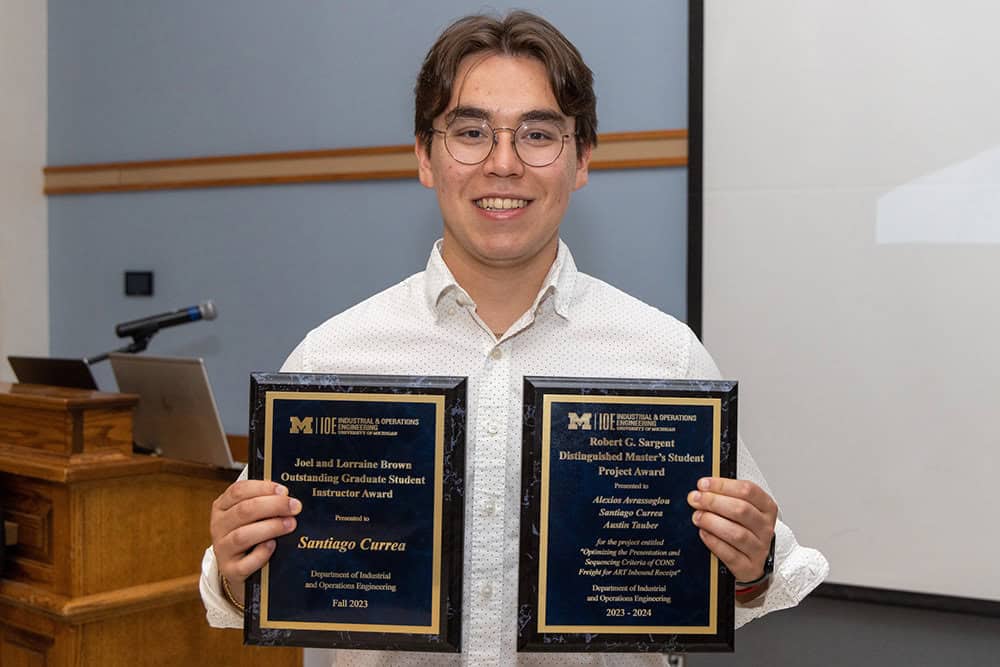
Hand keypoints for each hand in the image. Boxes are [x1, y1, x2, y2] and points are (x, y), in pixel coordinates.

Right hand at [210, 480, 301, 604]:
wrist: (237, 566)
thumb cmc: (249, 532)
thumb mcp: (250, 514)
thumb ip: (264, 502)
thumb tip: (289, 498)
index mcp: (222, 507)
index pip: (238, 491)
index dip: (262, 488)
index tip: (284, 490)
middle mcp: (219, 526)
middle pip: (243, 511)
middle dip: (273, 505)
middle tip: (295, 506)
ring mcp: (222, 549)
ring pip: (243, 536)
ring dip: (270, 527)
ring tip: (290, 524)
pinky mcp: (230, 570)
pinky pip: (245, 563)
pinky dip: (261, 554)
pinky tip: (273, 545)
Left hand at [687, 477, 776, 583]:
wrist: (750, 562)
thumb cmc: (743, 529)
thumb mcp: (741, 509)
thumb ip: (726, 496)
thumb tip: (702, 488)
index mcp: (766, 508)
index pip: (748, 490)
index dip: (723, 485)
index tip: (703, 484)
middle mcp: (765, 527)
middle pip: (741, 510)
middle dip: (713, 502)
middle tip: (695, 499)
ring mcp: (759, 548)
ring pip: (737, 533)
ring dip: (712, 522)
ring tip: (697, 517)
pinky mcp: (748, 567)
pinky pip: (730, 554)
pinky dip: (713, 541)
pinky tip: (703, 533)